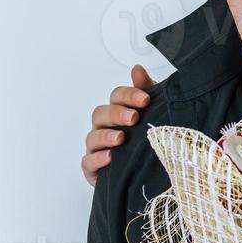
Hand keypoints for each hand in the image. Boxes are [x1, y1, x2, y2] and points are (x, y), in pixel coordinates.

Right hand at [83, 64, 156, 184]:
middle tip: (134, 118)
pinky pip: (88, 162)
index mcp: (119, 111)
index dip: (129, 95)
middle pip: (101, 113)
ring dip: (106, 136)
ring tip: (121, 138)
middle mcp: (105, 127)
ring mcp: (97, 148)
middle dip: (117, 113)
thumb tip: (137, 69)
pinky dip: (97, 159)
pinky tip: (110, 158)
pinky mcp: (94, 169)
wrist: (148, 173)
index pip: (117, 97)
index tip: (145, 100)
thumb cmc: (147, 140)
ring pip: (92, 137)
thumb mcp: (153, 114)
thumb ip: (146, 90)